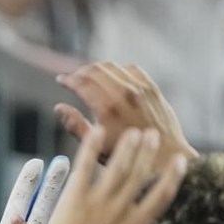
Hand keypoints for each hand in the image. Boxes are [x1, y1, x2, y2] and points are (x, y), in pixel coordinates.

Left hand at [39, 125, 194, 223]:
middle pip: (140, 174)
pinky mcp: (73, 198)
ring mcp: (97, 201)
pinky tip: (95, 131)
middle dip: (148, 153)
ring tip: (133, 132)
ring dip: (126, 147)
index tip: (180, 161)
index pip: (161, 195)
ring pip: (117, 167)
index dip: (172, 177)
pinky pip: (84, 167)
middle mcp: (121, 209)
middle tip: (153, 135)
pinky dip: (90, 148)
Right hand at [55, 62, 197, 170]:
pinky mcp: (151, 89)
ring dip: (97, 68)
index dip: (68, 79)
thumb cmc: (128, 156)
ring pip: (113, 66)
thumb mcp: (96, 147)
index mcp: (107, 108)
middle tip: (72, 77)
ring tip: (88, 76)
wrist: (164, 156)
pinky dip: (118, 69)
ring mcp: (140, 89)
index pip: (82, 82)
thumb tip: (59, 108)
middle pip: (95, 70)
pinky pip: (131, 69)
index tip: (60, 80)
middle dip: (80, 71)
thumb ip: (75, 125)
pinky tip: (112, 77)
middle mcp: (124, 94)